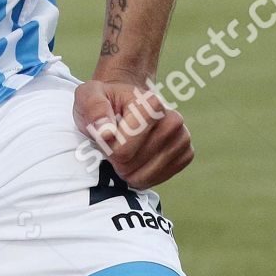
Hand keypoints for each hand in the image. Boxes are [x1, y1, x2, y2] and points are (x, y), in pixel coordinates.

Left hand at [73, 78, 193, 188]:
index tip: (105, 133)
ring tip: (123, 150)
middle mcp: (173, 120)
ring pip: (145, 176)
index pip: (122, 150)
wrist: (126, 103)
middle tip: (114, 141)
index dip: (106, 147)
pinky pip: (158, 180)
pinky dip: (142, 176)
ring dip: (127, 170)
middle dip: (115, 159)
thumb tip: (105, 133)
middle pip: (131, 164)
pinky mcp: (186, 154)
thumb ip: (94, 109)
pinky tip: (136, 160)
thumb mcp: (89, 96)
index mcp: (152, 104)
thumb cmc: (105, 101)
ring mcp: (182, 138)